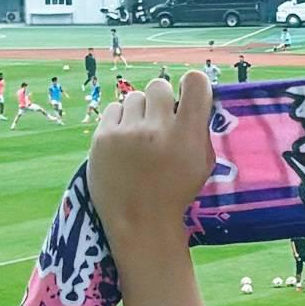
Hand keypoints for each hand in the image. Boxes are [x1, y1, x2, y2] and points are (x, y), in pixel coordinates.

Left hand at [91, 69, 216, 259]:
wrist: (140, 224)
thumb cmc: (175, 193)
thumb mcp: (202, 164)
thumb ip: (199, 130)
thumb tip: (193, 99)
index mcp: (187, 135)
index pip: (195, 82)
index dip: (193, 84)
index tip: (189, 94)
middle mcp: (157, 130)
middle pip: (159, 86)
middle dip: (161, 101)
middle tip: (159, 122)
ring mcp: (127, 133)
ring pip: (135, 97)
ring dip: (139, 112)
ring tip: (139, 137)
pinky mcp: (102, 137)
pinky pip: (114, 110)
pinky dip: (120, 122)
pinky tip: (123, 143)